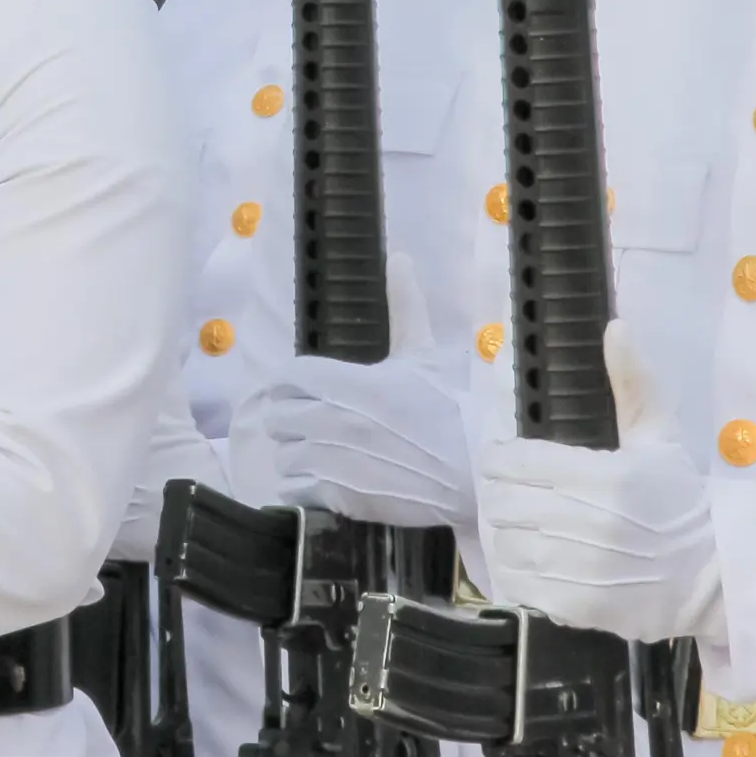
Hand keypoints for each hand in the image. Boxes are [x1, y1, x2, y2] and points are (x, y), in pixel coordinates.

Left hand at [248, 256, 475, 528]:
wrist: (478, 475)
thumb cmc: (454, 412)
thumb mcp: (427, 356)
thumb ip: (405, 309)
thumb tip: (400, 259)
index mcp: (346, 382)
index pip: (287, 376)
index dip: (291, 383)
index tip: (303, 389)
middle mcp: (329, 418)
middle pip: (278, 415)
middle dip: (291, 418)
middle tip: (314, 423)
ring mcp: (330, 460)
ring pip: (283, 454)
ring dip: (297, 455)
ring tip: (321, 456)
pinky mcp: (337, 497)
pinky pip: (295, 489)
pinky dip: (303, 488)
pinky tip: (324, 484)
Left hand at [477, 320, 723, 644]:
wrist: (715, 575)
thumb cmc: (682, 503)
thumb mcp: (661, 439)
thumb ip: (633, 384)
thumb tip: (614, 328)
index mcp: (599, 476)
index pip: (511, 461)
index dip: (500, 459)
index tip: (507, 460)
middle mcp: (583, 521)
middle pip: (500, 501)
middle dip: (501, 494)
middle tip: (514, 493)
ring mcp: (577, 567)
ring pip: (505, 544)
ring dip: (508, 534)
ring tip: (524, 527)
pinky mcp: (576, 606)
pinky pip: (520, 586)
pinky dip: (518, 575)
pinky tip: (535, 562)